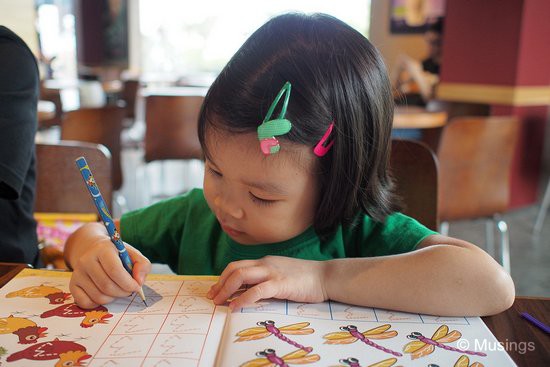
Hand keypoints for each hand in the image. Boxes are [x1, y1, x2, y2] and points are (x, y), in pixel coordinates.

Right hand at [69, 238, 150, 308]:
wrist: (93, 250)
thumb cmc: (116, 254)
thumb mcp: (132, 254)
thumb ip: (142, 265)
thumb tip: (139, 281)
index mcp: (103, 249)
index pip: (114, 270)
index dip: (128, 283)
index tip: (136, 287)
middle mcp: (86, 260)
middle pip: (107, 286)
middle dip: (123, 292)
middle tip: (129, 290)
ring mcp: (77, 273)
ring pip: (98, 297)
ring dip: (113, 298)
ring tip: (118, 289)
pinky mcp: (72, 285)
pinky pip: (86, 303)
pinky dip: (98, 303)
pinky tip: (105, 294)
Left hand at [206, 256, 328, 310]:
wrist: (326, 276)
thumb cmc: (306, 279)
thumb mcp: (282, 276)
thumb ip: (267, 281)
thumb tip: (249, 293)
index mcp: (265, 262)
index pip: (238, 266)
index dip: (223, 278)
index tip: (215, 290)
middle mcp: (266, 264)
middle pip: (234, 268)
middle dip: (220, 284)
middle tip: (213, 298)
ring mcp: (272, 272)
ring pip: (241, 275)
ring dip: (226, 289)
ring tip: (220, 303)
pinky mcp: (280, 284)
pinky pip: (256, 290)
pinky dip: (242, 299)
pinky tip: (236, 308)